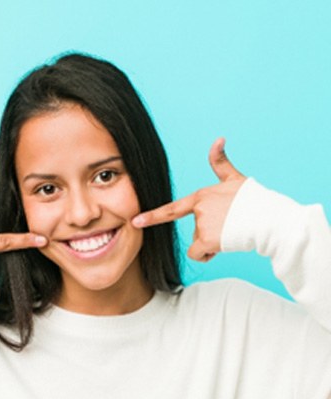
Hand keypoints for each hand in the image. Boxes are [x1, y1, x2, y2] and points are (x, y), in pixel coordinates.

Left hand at [132, 138, 246, 261]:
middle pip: (196, 230)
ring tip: (231, 233)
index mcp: (201, 197)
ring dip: (212, 244)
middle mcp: (198, 211)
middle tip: (230, 227)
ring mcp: (202, 225)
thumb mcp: (235, 179)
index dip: (153, 215)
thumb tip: (218, 139)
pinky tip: (223, 246)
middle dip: (209, 234)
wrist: (268, 217)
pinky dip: (207, 255)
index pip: (172, 209)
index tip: (135, 221)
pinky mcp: (207, 240)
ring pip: (199, 244)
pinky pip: (197, 254)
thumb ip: (221, 163)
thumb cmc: (253, 199)